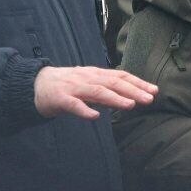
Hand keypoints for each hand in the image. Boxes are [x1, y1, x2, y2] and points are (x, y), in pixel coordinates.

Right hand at [34, 66, 158, 118]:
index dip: (138, 83)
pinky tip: (94, 116)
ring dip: (115, 98)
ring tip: (130, 105)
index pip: (121, 76)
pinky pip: (73, 105)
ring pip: (97, 92)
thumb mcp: (89, 83)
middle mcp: (88, 78)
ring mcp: (74, 88)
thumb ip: (107, 88)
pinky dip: (84, 110)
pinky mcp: (60, 99)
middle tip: (150, 98)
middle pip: (113, 83)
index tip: (154, 90)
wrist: (36, 85)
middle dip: (133, 90)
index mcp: (96, 74)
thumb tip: (130, 95)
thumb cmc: (67, 86)